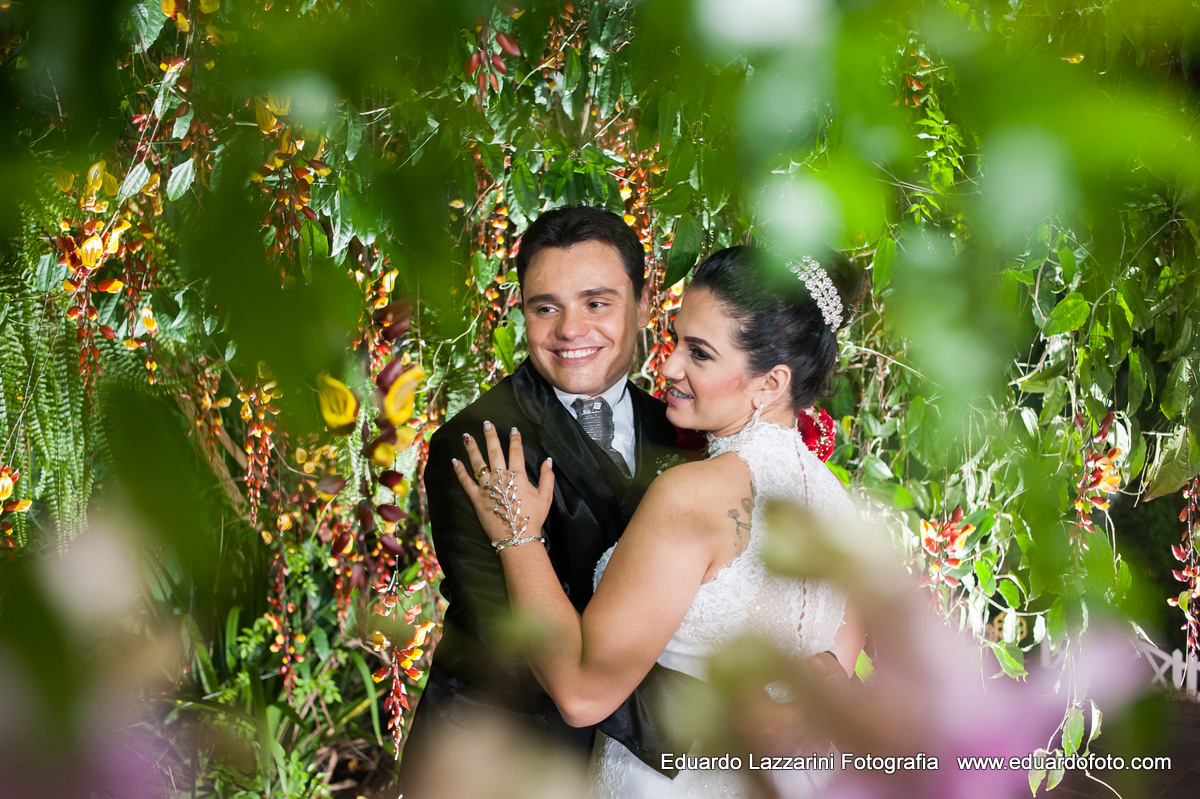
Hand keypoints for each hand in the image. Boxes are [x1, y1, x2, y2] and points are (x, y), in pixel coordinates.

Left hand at [451, 422, 554, 545]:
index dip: (515, 440)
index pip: (516, 452)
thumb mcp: (545, 497)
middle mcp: (500, 477)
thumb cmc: (533, 517)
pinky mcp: (476, 498)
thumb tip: (547, 460)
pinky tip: (455, 460)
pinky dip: (460, 471)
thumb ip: (547, 477)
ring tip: (466, 436)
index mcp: (517, 476)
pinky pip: (465, 482)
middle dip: (491, 436)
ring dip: (472, 448)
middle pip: (494, 452)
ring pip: (478, 463)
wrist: (517, 537)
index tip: (513, 429)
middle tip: (486, 423)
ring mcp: (486, 487)